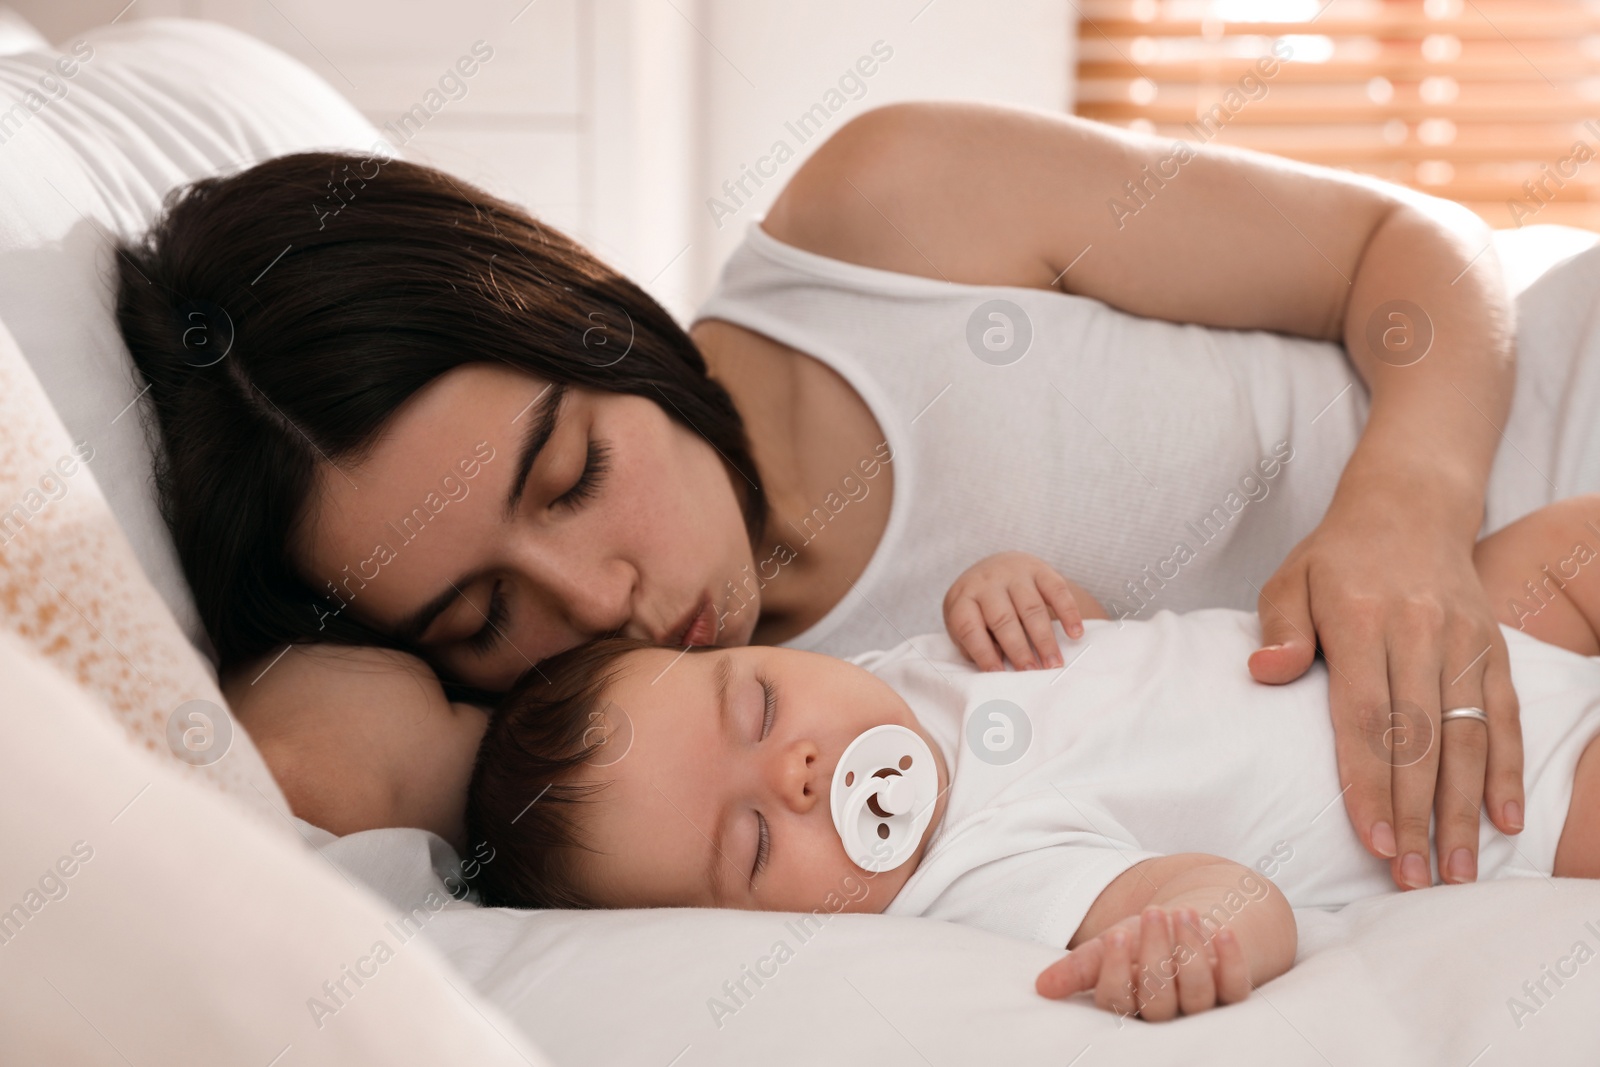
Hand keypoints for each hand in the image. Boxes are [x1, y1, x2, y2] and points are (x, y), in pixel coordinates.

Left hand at [943, 552, 1083, 670]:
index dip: (983, 653)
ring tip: (1054, 663)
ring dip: (1044, 639)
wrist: (995, 568)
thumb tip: (998, 664)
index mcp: (963, 598)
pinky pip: (1057, 590)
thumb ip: (974, 644)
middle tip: (1032, 672)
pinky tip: (1075, 633)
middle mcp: (987, 583)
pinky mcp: (1040, 569)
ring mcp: (1014, 573)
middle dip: (1019, 649)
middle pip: (1003, 619)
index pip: (969, 628)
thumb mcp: (965, 622)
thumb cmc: (978, 607)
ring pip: (1031, 607)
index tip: (999, 675)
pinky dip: (1069, 612)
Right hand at [1035, 907, 1250, 1020]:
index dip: (1116, 971)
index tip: (1116, 934)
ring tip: (1181, 912)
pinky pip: (1235, 987)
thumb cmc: (1141, 941)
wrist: (1186, 926)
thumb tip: (1041, 986)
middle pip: (1158, 999)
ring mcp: (1202, 1005)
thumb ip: (1080, 967)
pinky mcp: (1232, 991)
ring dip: (1189, 950)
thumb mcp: (1109, 946)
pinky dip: (1231, 959)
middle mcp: (1166, 1011)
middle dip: (1156, 954)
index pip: (1118, 1001)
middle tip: (1153, 913)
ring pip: (1196, 992)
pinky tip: (1223, 932)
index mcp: (1130, 1004)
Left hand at [1248, 484, 1523, 891]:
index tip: (1369, 838)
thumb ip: (1279, 628)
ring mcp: (1464, 643)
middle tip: (1409, 878)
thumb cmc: (1335, 557)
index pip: (1366, 715)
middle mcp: (1420, 633)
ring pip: (1467, 738)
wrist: (1409, 505)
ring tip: (1454, 870)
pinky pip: (1504, 716)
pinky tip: (1503, 822)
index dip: (1369, 781)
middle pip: (1420, 739)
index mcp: (1363, 620)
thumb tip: (1265, 672)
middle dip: (1415, 814)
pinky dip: (1505, 771)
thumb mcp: (1289, 578)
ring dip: (1462, 809)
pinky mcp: (1493, 649)